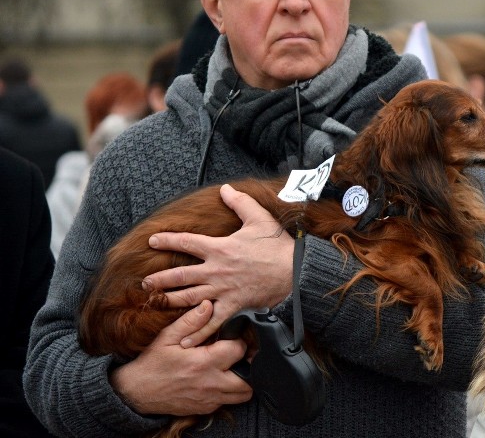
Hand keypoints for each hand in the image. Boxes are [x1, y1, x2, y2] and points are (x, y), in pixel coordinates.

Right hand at [109, 300, 252, 415]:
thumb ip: (191, 321)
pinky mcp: (205, 409)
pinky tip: (222, 379)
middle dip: (250, 364)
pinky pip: (229, 402)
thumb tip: (208, 304)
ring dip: (244, 380)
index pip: (238, 350)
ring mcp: (209, 400)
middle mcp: (210, 384)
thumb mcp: (168, 336)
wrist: (136, 392)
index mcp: (203, 363)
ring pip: (243, 394)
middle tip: (242, 354)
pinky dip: (231, 391)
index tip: (233, 337)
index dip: (239, 341)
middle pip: (248, 379)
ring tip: (235, 367)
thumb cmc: (152, 363)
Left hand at [142, 184, 294, 346]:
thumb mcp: (260, 218)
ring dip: (170, 300)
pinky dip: (198, 331)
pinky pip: (212, 321)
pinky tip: (185, 340)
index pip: (187, 242)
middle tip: (145, 282)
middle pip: (181, 275)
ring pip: (190, 298)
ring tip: (155, 302)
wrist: (295, 271)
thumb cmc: (277, 246)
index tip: (152, 241)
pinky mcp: (233, 306)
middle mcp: (216, 270)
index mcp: (220, 248)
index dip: (168, 240)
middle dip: (160, 279)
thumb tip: (226, 188)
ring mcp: (223, 290)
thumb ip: (240, 202)